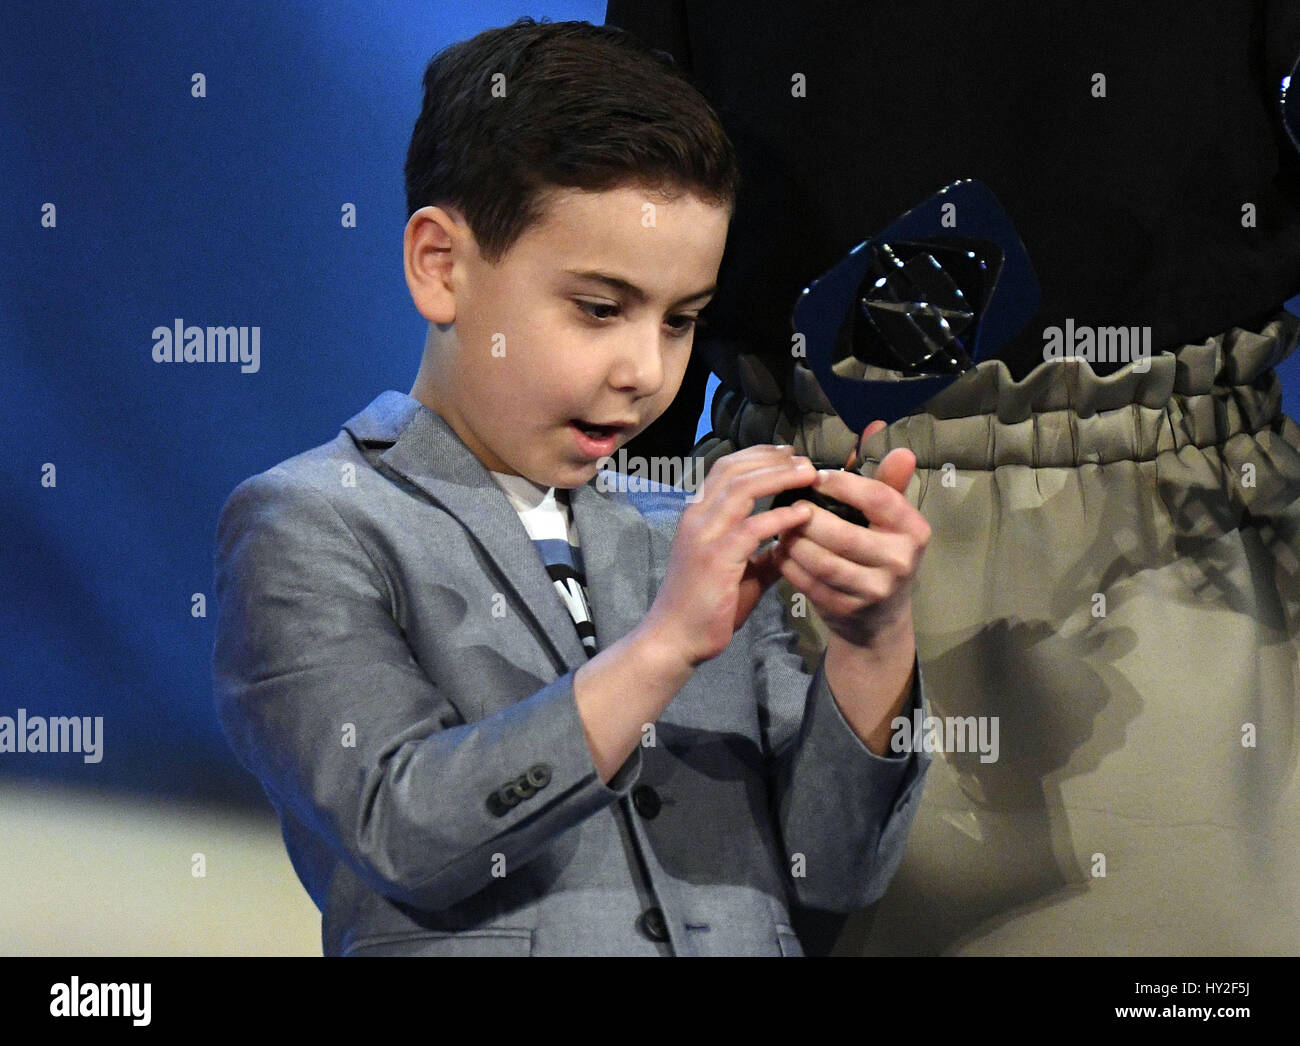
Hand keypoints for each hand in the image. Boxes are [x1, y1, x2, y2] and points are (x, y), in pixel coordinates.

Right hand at [642, 445, 818, 667]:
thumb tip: (791, 543)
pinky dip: (781, 517)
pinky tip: (804, 514)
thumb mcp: (739, 572)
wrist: (676, 639)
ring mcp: (704, 536)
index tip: (788, 454)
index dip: (758, 455)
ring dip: (779, 477)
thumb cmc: (705, 607)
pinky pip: (752, 528)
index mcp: (697, 515)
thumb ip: (763, 554)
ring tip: (809, 475)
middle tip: (805, 459)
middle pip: (734, 470)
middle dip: (772, 459)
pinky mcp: (716, 558)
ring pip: (742, 489)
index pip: (725, 469)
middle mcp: (697, 518)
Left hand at [771, 422, 930, 647]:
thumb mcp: (889, 517)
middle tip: (789, 504)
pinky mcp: (847, 610)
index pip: (877, 498)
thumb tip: (876, 423)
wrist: (878, 619)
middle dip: (808, 518)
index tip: (814, 477)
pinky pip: (809, 584)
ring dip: (794, 542)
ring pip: (822, 561)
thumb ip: (882, 475)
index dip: (841, 484)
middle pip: (844, 534)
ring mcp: (874, 591)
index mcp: (913, 530)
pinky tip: (781, 551)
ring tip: (780, 526)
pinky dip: (789, 565)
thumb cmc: (880, 551)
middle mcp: (900, 561)